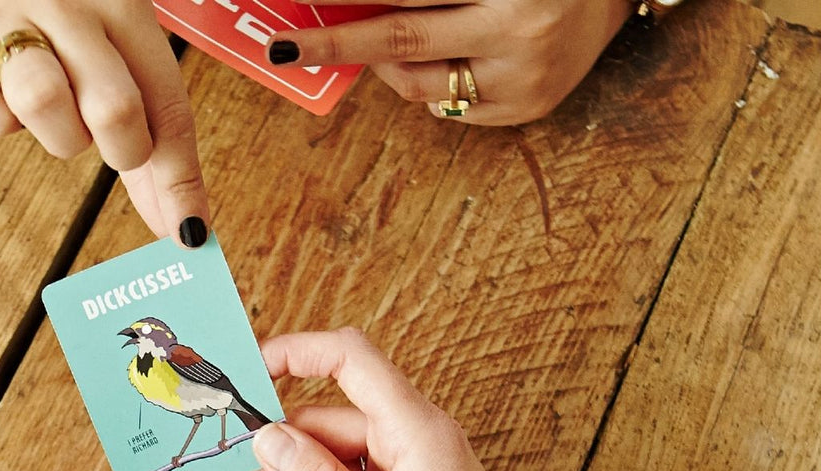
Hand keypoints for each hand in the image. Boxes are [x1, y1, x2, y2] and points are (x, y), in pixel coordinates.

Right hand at [0, 0, 208, 244]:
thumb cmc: (64, 30)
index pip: (167, 106)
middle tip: (109, 142)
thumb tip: (184, 230)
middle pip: (114, 107)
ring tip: (56, 113)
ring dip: (58, 135)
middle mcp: (69, 8)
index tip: (188, 234)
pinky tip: (2, 102)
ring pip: (43, 103)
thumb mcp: (120, 58)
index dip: (180, 181)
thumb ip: (155, 139)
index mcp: (122, 10)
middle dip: (122, 149)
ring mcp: (8, 24)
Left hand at [271, 0, 632, 124]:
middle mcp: (520, 27)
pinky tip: (448, 62)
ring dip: (387, 66)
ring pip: (420, 86)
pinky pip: (451, 110)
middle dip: (341, 42)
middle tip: (291, 47)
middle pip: (403, 41)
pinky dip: (431, 88)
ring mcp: (525, 76)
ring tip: (384, 46)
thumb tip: (354, 10)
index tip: (304, 17)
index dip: (351, 9)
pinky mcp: (529, 108)